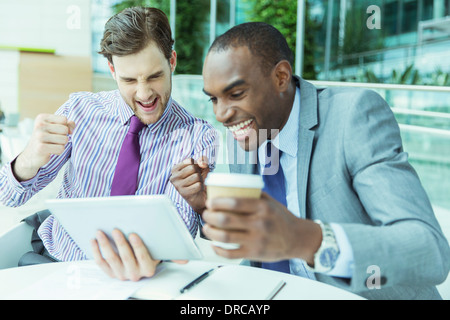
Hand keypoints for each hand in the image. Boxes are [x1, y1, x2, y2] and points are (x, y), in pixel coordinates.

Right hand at [13, 114, 75, 180]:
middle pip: (65, 130)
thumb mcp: (54, 128)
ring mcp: (39, 136)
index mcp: (42, 118)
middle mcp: (39, 125)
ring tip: (52, 145)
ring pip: (65, 139)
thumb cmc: (46, 139)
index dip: (64, 127)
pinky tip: (50, 151)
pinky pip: (61, 148)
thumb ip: (66, 124)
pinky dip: (58, 151)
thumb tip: (72, 125)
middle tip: (53, 140)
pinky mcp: (41, 147)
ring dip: (61, 144)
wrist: (31, 155)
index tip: (56, 132)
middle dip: (63, 137)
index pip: (64, 119)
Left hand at [91, 229, 159, 280]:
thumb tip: (143, 227)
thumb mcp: (154, 249)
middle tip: (115, 230)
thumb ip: (149, 242)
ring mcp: (122, 275)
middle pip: (126, 257)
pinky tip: (94, 241)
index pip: (143, 257)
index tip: (132, 234)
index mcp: (148, 268)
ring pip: (112, 259)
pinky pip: (101, 262)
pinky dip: (96, 251)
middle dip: (120, 243)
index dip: (138, 246)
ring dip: (105, 245)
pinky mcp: (111, 274)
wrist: (142, 265)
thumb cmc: (149, 252)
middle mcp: (135, 274)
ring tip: (100, 233)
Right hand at [170, 156, 209, 213]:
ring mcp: (177, 185)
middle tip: (196, 179)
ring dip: (200, 180)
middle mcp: (174, 177)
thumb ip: (202, 162)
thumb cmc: (198, 181)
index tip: (194, 172)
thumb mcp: (201, 168)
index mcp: (175, 169)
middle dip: (198, 173)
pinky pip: (198, 185)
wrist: (200, 197)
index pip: (189, 160)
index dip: (196, 165)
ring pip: (196, 176)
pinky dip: (201, 187)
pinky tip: (197, 190)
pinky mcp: (183, 193)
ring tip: (196, 184)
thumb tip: (202, 163)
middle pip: (192, 168)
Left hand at [201, 193, 321, 264]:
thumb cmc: (282, 219)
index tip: (210, 202)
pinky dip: (218, 249)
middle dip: (210, 216)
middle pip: (226, 220)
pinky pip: (231, 254)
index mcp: (263, 208)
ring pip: (225, 237)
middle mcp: (259, 224)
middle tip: (206, 214)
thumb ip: (254, 195)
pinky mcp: (254, 254)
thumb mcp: (271, 202)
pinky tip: (214, 244)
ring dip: (210, 232)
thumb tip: (232, 187)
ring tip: (206, 228)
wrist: (298, 238)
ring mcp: (257, 240)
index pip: (234, 203)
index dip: (217, 202)